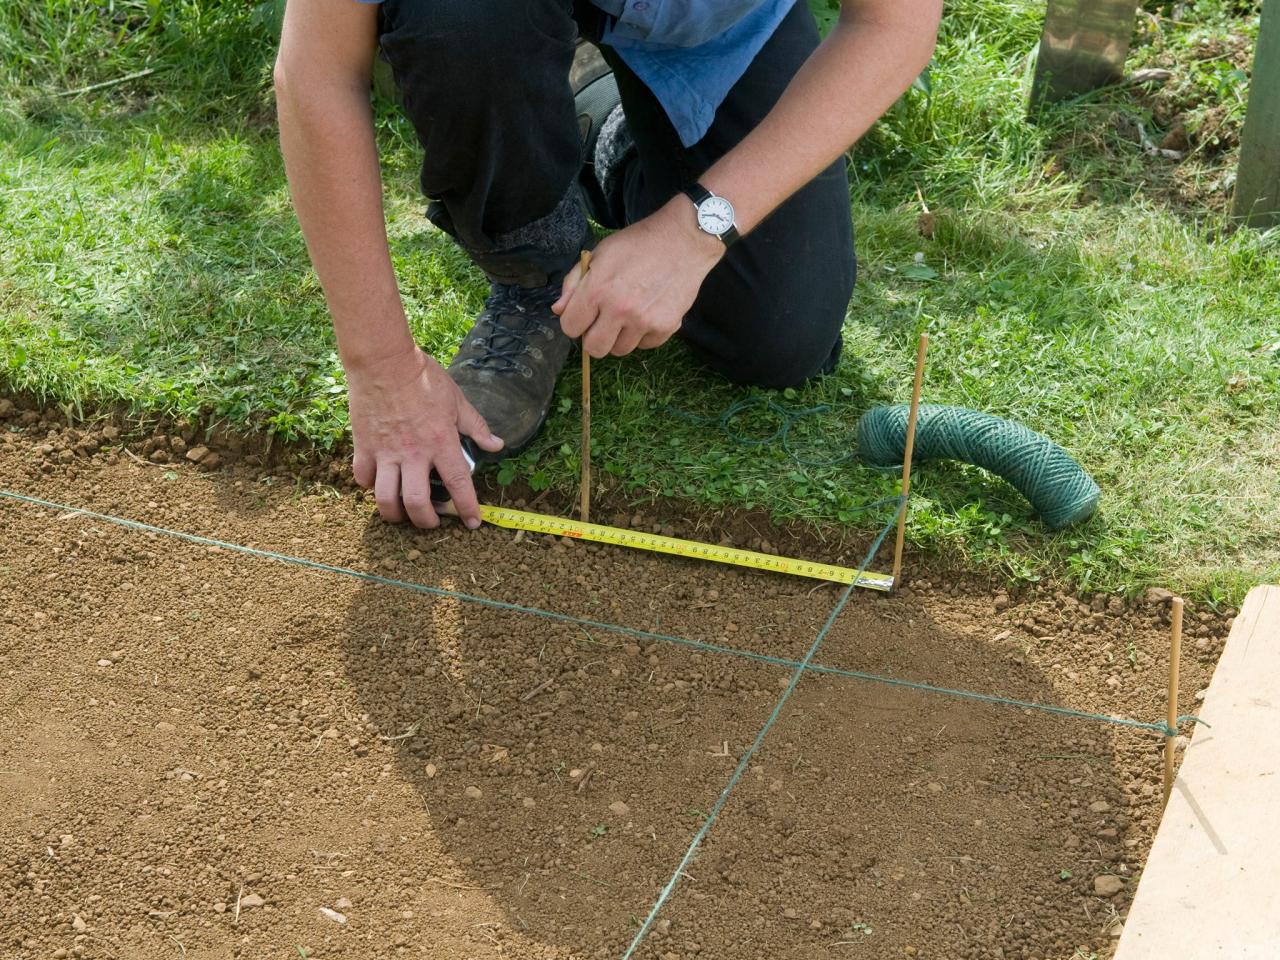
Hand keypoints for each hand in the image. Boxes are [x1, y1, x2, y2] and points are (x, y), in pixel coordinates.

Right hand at [346, 345, 502, 528]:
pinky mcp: (364, 446)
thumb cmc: (423, 377)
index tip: (473, 522)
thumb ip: (477, 426)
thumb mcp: (457, 400)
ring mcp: (386, 452)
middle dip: (427, 521)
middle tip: (432, 521)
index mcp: (441, 442)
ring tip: (403, 513)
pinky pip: (364, 478)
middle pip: (418, 503)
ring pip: (386, 499)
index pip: (459, 484)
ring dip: (396, 514)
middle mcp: (413, 453)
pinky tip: (379, 483)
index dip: (468, 508)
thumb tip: (496, 444)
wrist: (384, 361)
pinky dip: (371, 486)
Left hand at [553, 197, 723, 357]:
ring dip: (620, 336)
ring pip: (620, 350)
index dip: (575, 321)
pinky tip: (648, 313)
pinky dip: (644, 335)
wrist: (683, 240)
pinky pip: (645, 345)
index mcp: (597, 290)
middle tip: (604, 321)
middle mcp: (619, 309)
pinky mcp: (666, 327)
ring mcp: (644, 321)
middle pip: (594, 349)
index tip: (585, 314)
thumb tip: (559, 310)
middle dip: (595, 337)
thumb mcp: (599, 254)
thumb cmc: (638, 244)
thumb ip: (574, 283)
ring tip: (629, 314)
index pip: (570, 328)